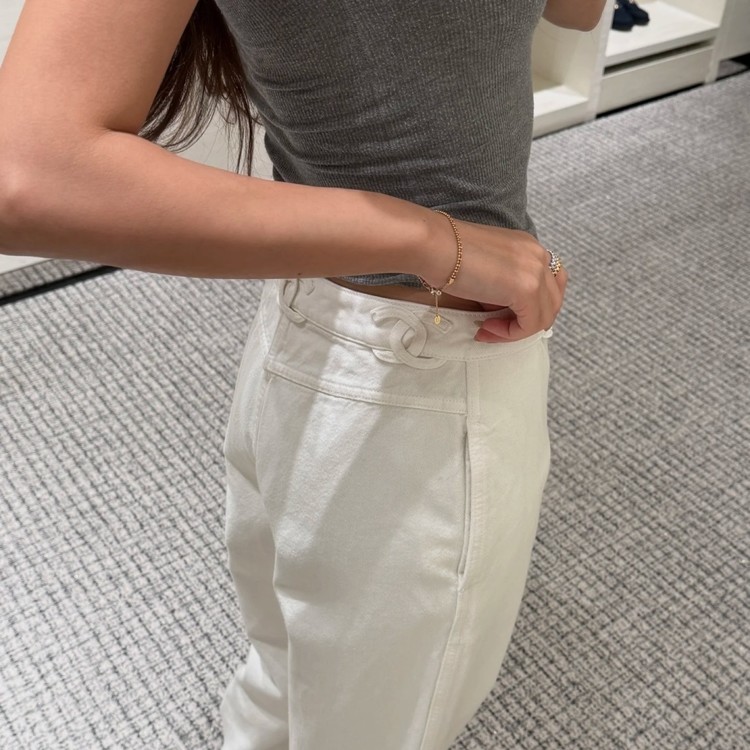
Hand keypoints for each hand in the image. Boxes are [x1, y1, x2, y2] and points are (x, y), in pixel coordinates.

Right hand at [420, 215, 567, 341]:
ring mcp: (536, 271)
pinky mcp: (528, 289)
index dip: (526, 306)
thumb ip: (502, 285)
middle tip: (494, 327)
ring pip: (545, 315)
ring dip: (517, 329)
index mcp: (528, 246)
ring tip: (488, 329)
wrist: (434, 245)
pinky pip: (531, 324)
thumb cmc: (447, 253)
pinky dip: (511, 333)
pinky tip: (487, 327)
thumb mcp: (485, 267)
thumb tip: (503, 312)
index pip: (547, 284)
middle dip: (526, 321)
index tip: (497, 316)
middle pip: (552, 301)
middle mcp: (538, 255)